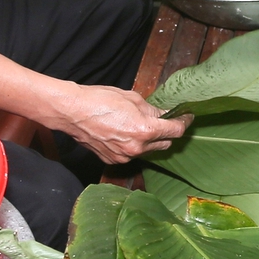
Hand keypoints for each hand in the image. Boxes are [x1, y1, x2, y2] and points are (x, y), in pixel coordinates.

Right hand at [47, 84, 191, 164]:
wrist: (72, 112)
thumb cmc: (100, 100)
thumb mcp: (132, 98)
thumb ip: (151, 110)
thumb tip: (162, 115)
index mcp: (145, 130)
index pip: (175, 131)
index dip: (184, 122)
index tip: (186, 117)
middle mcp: (137, 148)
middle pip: (164, 144)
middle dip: (167, 132)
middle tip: (163, 120)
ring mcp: (124, 157)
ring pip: (147, 150)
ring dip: (149, 140)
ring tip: (139, 125)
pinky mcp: (113, 160)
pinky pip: (131, 154)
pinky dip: (133, 145)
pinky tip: (124, 133)